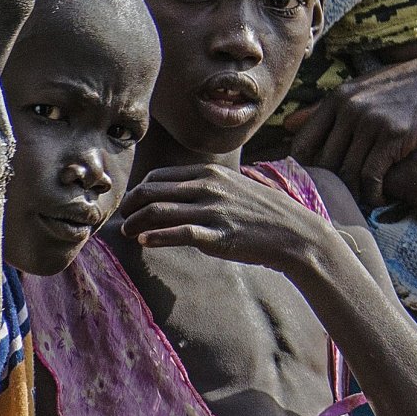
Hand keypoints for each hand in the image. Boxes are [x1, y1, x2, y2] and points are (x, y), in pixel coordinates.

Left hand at [119, 164, 336, 272]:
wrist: (295, 234)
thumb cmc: (266, 213)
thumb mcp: (237, 187)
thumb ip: (211, 186)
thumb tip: (186, 191)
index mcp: (211, 173)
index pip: (159, 176)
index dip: (139, 191)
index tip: (131, 205)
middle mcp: (208, 187)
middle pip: (152, 190)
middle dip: (130, 206)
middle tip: (121, 220)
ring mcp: (212, 210)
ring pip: (159, 211)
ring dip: (136, 223)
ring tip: (127, 234)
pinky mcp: (217, 234)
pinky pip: (178, 233)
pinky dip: (156, 237)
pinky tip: (144, 242)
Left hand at [295, 51, 416, 202]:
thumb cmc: (407, 89)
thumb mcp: (366, 90)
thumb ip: (327, 109)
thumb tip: (287, 124)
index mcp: (339, 97)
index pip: (302, 145)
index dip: (307, 170)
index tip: (321, 183)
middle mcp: (350, 108)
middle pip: (324, 163)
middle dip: (333, 186)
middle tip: (345, 197)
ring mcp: (371, 121)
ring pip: (346, 174)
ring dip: (355, 194)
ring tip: (365, 199)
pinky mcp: (394, 136)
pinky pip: (370, 177)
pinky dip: (374, 194)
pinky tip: (382, 197)